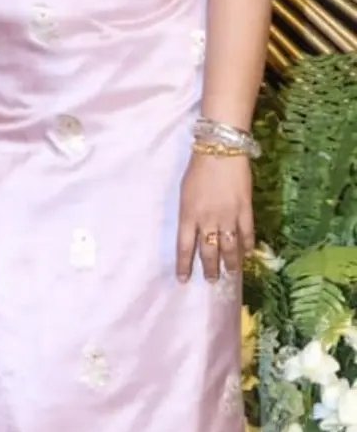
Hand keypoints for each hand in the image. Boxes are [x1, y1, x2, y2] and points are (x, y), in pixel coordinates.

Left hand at [176, 152, 252, 282]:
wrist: (220, 150)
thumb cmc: (197, 170)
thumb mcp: (185, 193)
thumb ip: (189, 214)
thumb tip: (194, 231)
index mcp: (188, 216)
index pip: (184, 248)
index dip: (184, 265)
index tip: (184, 280)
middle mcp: (207, 220)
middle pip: (208, 252)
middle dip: (210, 269)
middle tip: (212, 281)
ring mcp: (228, 216)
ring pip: (229, 247)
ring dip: (231, 263)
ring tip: (232, 273)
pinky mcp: (245, 209)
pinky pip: (247, 233)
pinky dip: (247, 245)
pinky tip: (248, 254)